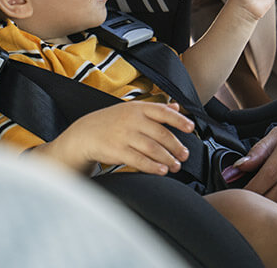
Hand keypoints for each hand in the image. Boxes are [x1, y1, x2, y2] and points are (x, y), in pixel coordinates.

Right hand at [45, 101, 193, 174]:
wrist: (85, 134)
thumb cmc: (111, 122)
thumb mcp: (131, 109)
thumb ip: (155, 109)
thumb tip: (177, 106)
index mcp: (137, 108)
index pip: (162, 112)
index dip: (179, 120)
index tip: (191, 128)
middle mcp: (132, 120)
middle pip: (161, 133)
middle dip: (176, 146)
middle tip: (184, 155)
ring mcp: (124, 136)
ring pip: (152, 148)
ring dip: (167, 158)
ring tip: (176, 166)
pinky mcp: (117, 151)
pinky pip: (139, 160)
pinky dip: (153, 167)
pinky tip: (162, 170)